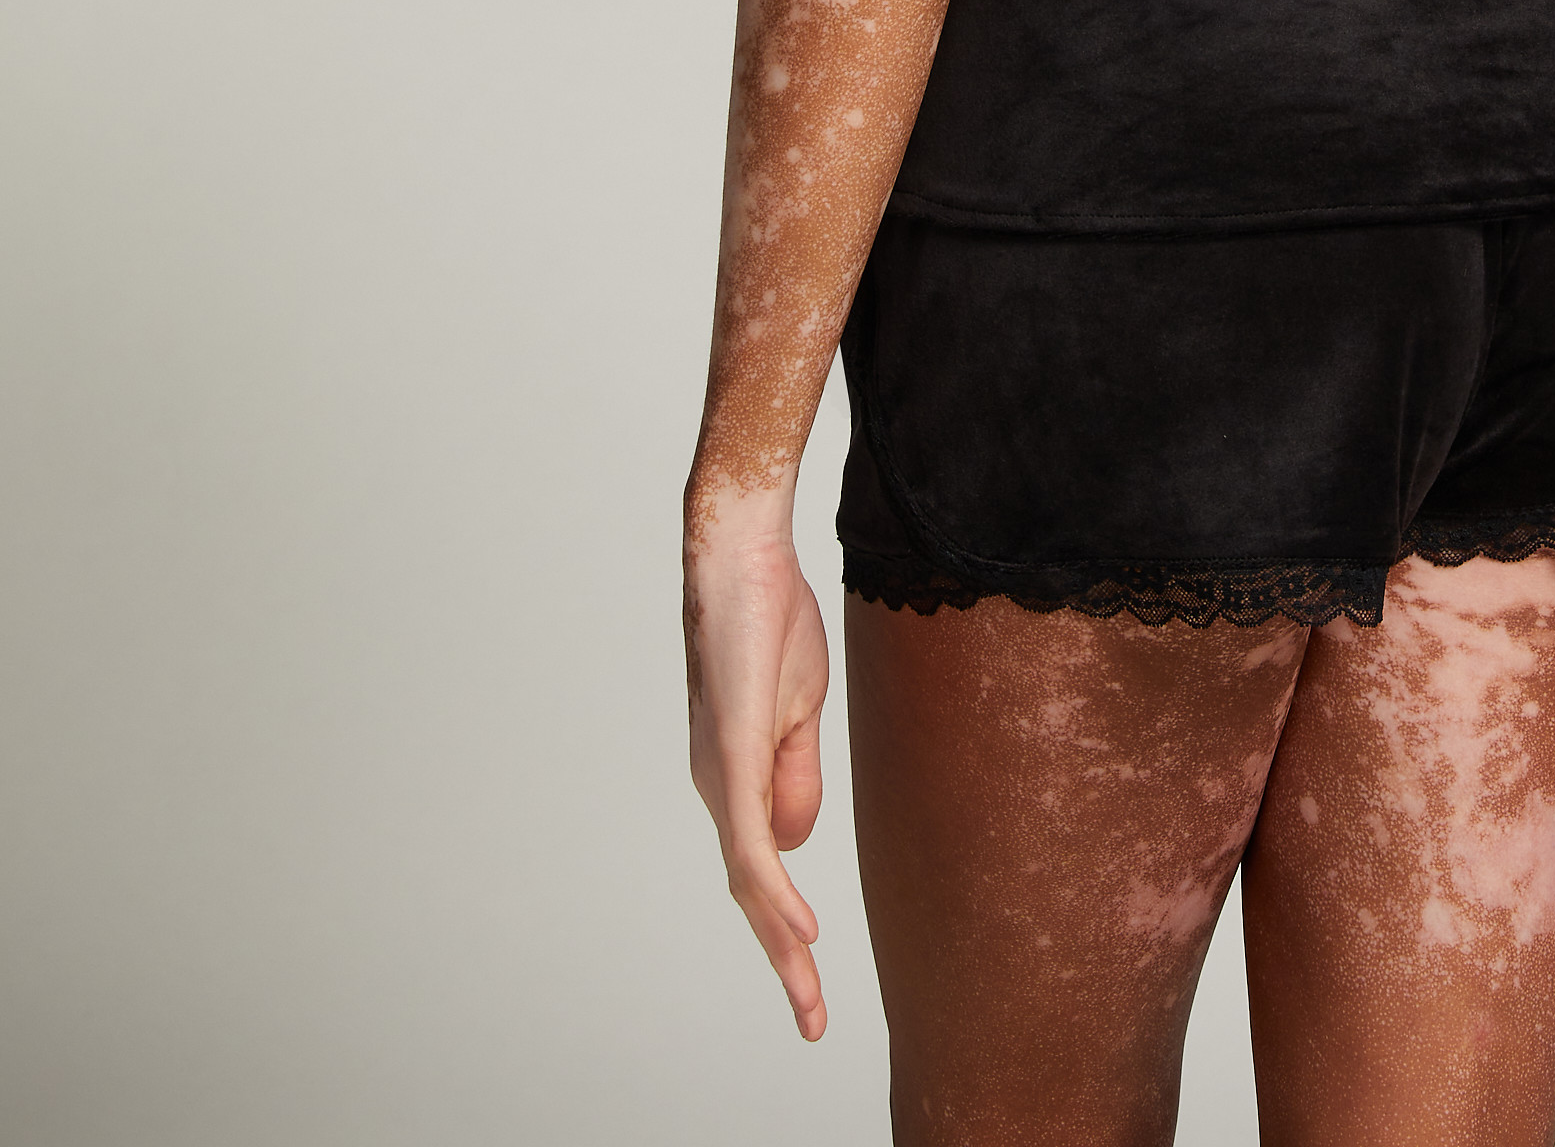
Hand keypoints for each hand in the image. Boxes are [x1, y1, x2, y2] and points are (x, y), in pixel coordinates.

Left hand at [685, 524, 834, 1037]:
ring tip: (807, 991)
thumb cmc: (770, 621)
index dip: (786, 927)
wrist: (744, 557)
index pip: (760, 870)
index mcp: (737, 775)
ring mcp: (722, 773)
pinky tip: (792, 925)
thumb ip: (795, 777)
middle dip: (783, 960)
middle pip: (750, 892)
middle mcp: (718, 784)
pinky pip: (750, 839)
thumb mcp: (798, 710)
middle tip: (812, 1020)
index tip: (812, 975)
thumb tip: (794, 846)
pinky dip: (773, 890)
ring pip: (749, 877)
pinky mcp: (733, 753)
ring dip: (781, 939)